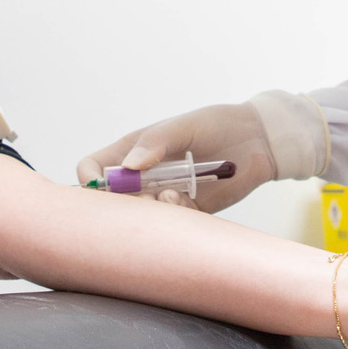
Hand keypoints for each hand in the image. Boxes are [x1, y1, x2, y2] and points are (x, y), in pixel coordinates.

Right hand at [77, 103, 275, 212]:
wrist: (256, 141)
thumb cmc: (215, 124)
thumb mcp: (184, 126)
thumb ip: (156, 143)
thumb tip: (128, 167)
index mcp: (132, 150)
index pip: (93, 167)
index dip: (91, 180)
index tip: (104, 189)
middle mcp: (142, 176)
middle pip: (111, 201)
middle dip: (122, 205)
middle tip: (146, 197)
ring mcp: (162, 195)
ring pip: (139, 217)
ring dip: (151, 212)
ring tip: (172, 195)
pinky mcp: (185, 211)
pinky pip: (169, 224)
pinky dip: (174, 216)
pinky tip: (188, 200)